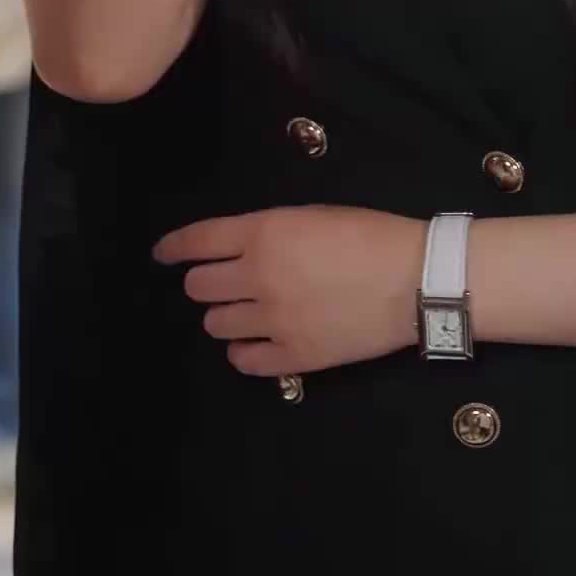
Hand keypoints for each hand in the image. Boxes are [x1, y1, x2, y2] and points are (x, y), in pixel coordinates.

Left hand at [153, 206, 426, 377]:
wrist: (414, 280)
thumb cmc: (368, 235)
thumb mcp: (311, 215)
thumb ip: (267, 231)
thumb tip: (235, 249)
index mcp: (263, 233)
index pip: (198, 242)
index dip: (173, 248)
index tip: (161, 255)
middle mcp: (258, 277)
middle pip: (198, 287)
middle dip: (205, 282)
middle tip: (226, 282)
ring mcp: (272, 321)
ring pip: (216, 325)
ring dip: (225, 315)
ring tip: (251, 311)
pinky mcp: (291, 357)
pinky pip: (244, 361)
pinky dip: (245, 350)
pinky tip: (261, 340)